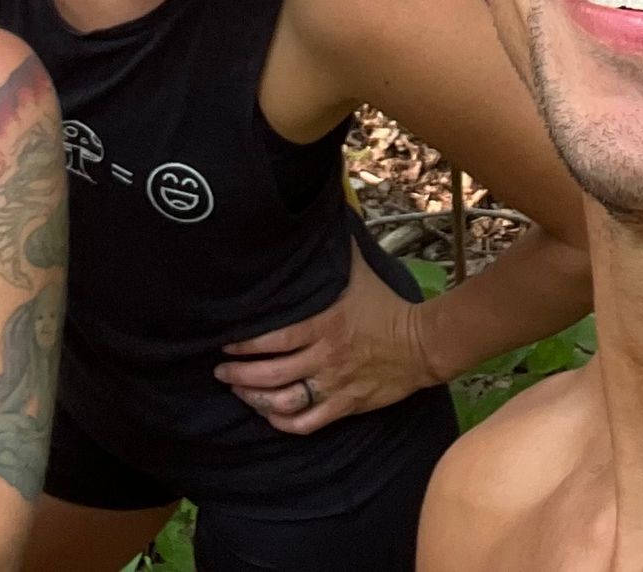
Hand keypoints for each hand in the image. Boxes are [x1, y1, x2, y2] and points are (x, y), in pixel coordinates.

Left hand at [215, 242, 435, 433]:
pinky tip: (269, 415)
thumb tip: (320, 220)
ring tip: (238, 392)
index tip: (227, 343)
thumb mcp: (358, 271)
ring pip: (285, 402)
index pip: (276, 339)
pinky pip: (307, 422)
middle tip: (221, 371)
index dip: (246, 345)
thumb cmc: (385, 305)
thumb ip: (334, 251)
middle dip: (240, 375)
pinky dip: (283, 423)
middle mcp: (325, 357)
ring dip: (256, 399)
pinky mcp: (344, 406)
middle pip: (272, 374)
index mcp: (325, 324)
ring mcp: (334, 385)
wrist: (421, 344)